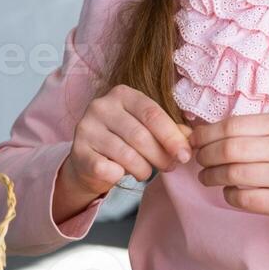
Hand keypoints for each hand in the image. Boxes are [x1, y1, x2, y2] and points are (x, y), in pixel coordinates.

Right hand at [65, 83, 193, 198]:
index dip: (172, 137)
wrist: (90, 160)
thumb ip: (169, 130)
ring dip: (144, 169)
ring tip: (146, 172)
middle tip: (170, 167)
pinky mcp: (78, 152)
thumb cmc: (125, 140)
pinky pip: (109, 169)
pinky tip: (122, 173)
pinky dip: (121, 175)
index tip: (185, 155)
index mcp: (122, 94)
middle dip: (161, 156)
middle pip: (140, 135)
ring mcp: (86, 128)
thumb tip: (189, 138)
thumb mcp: (148, 129)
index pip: (152, 114)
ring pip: (126, 155)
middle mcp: (101, 106)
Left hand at [189, 112, 268, 226]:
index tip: (194, 140)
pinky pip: (242, 198)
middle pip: (229, 149)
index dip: (206, 134)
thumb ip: (250, 130)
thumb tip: (201, 132)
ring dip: (211, 176)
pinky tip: (230, 191)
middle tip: (199, 160)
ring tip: (208, 177)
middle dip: (205, 155)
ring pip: (233, 174)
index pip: (232, 125)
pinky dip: (228, 195)